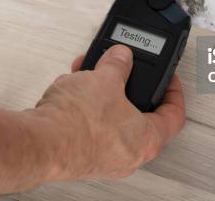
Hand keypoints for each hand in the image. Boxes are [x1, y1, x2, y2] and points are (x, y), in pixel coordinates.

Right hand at [32, 45, 185, 180]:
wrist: (39, 144)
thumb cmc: (76, 123)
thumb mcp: (105, 78)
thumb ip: (118, 63)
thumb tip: (121, 56)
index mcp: (148, 140)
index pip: (175, 115)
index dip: (174, 91)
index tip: (168, 78)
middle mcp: (130, 156)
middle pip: (140, 115)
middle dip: (127, 87)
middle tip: (123, 72)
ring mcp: (104, 159)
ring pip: (111, 119)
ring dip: (101, 94)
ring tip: (89, 75)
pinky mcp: (81, 157)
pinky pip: (90, 126)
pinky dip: (85, 107)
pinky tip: (73, 90)